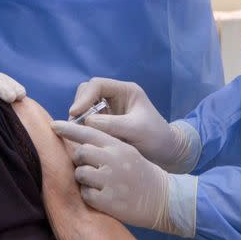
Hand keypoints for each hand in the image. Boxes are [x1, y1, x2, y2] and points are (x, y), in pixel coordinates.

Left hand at [51, 121, 174, 232]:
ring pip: (80, 174)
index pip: (88, 133)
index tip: (53, 125)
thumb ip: (105, 145)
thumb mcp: (126, 152)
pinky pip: (86, 194)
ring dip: (84, 179)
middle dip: (79, 160)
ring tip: (98, 182)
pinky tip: (102, 196)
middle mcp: (113, 160)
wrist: (162, 198)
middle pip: (80, 153)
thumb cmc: (139, 173)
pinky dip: (90, 196)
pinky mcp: (109, 200)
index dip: (68, 128)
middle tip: (89, 166)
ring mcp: (110, 180)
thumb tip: (77, 141)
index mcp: (117, 145)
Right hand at [69, 78, 194, 171]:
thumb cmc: (157, 138)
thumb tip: (87, 121)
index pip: (97, 85)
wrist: (166, 155)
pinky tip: (82, 139)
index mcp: (125, 91)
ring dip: (79, 119)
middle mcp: (115, 97)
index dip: (84, 97)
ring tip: (77, 134)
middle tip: (74, 125)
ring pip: (85, 107)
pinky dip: (82, 128)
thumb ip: (113, 124)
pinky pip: (87, 121)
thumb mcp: (137, 130)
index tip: (75, 113)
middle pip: (87, 93)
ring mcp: (109, 110)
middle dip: (79, 107)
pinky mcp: (105, 124)